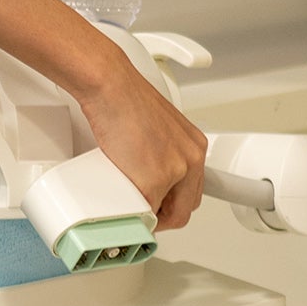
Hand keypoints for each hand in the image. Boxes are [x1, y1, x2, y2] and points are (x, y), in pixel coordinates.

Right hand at [74, 73, 209, 230]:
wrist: (111, 88)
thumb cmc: (126, 101)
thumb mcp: (157, 129)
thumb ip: (161, 154)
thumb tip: (147, 171)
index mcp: (194, 147)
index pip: (192, 190)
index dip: (174, 204)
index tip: (161, 207)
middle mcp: (190, 159)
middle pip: (186, 208)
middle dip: (165, 217)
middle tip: (146, 214)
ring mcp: (173, 172)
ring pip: (168, 214)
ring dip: (150, 217)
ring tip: (132, 209)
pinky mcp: (152, 182)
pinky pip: (145, 212)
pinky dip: (133, 213)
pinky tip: (122, 204)